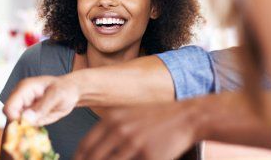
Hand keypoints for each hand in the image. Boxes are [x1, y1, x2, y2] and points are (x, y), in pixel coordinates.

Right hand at [3, 74, 80, 125]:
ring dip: (26, 131)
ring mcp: (24, 108)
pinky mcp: (29, 117)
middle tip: (37, 128)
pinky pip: (25, 128)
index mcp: (23, 89)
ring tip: (42, 125)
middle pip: (10, 118)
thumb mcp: (57, 95)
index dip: (15, 119)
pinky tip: (42, 126)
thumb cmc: (65, 89)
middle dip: (20, 127)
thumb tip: (26, 118)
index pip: (9, 107)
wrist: (72, 92)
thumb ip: (42, 107)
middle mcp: (20, 99)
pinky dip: (31, 132)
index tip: (29, 126)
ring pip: (16, 125)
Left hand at [75, 100, 202, 159]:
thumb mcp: (127, 116)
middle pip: (94, 158)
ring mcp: (134, 144)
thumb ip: (108, 131)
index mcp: (111, 120)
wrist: (185, 117)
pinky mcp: (149, 156)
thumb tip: (88, 152)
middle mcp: (120, 131)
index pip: (85, 146)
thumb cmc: (154, 118)